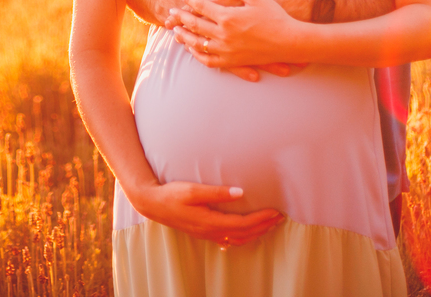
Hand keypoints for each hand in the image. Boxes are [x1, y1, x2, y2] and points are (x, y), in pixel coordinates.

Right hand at [129, 181, 283, 246]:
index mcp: (210, 221)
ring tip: (269, 225)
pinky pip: (228, 239)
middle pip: (244, 234)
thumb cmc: (171, 194)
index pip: (243, 224)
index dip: (261, 219)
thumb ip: (216, 192)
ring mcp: (207, 234)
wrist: (152, 204)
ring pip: (237, 239)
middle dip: (263, 227)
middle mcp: (210, 231)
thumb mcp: (193, 190)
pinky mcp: (203, 232)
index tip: (275, 211)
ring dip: (255, 233)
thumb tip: (240, 192)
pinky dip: (242, 237)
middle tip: (279, 218)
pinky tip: (246, 233)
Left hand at [169, 0, 309, 70]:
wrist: (290, 42)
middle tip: (172, 13)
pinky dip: (197, 54)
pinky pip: (208, 60)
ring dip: (184, 36)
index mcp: (228, 17)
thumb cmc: (275, 16)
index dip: (189, 1)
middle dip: (181, 17)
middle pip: (194, 24)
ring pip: (197, 44)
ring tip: (176, 31)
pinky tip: (192, 49)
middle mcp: (224, 35)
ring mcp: (227, 50)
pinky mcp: (232, 62)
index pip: (201, 6)